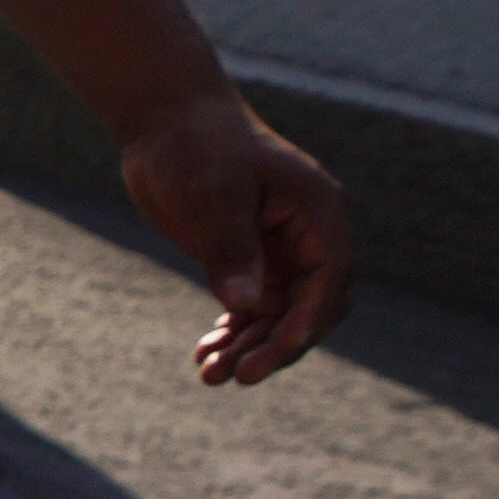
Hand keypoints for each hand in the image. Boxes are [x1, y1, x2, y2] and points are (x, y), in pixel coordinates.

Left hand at [118, 89, 353, 387]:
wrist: (166, 121)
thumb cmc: (197, 145)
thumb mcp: (213, 194)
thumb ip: (232, 248)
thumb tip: (247, 306)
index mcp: (318, 213)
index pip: (331, 277)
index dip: (311, 316)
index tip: (282, 345)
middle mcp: (307, 238)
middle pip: (309, 306)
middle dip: (278, 344)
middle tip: (238, 377)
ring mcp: (278, 252)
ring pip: (277, 316)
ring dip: (250, 348)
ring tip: (210, 375)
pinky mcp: (246, 262)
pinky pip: (249, 310)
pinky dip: (231, 334)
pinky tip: (203, 358)